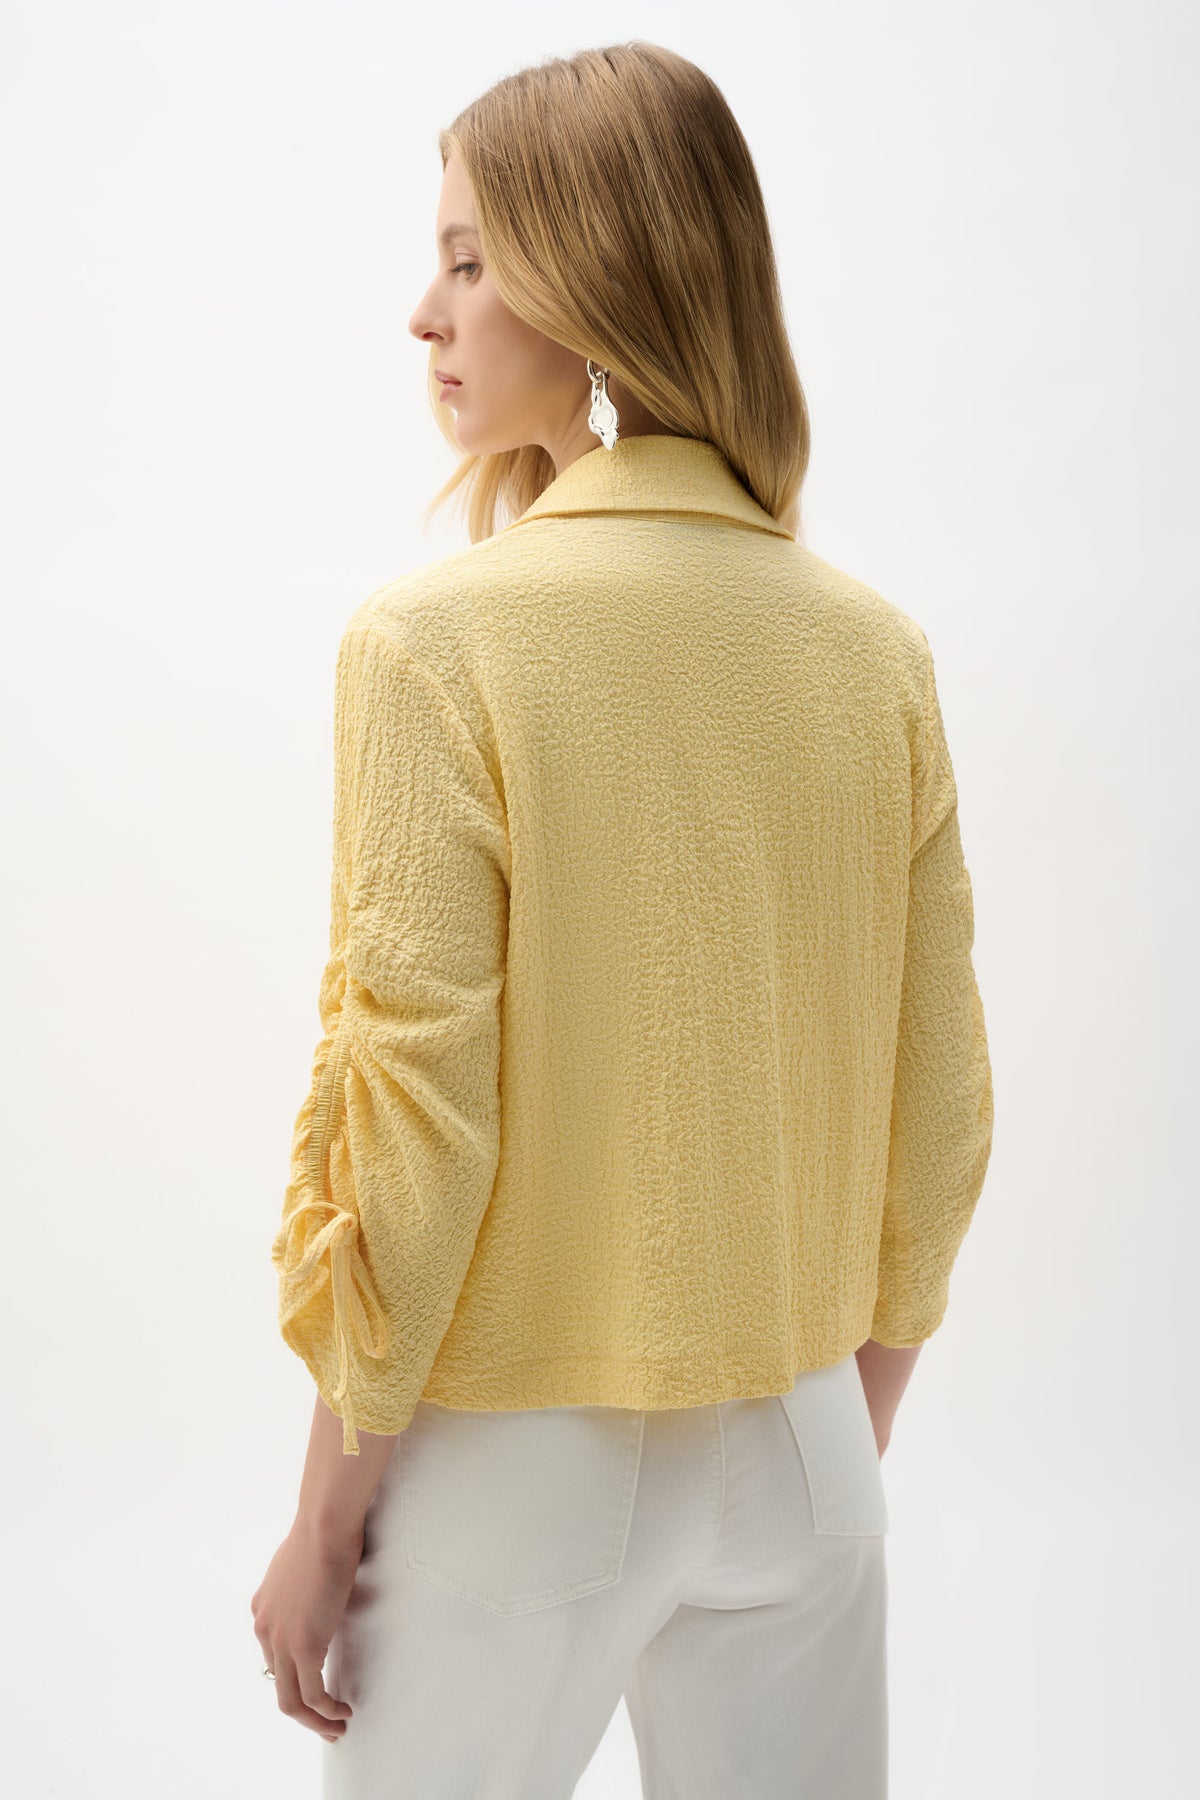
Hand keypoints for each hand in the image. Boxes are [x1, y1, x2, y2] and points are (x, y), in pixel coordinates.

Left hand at [251, 1519, 361, 1741]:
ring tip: (336, 1727)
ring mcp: (280, 1642)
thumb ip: (302, 1587)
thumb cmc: (322, 1533)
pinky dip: (327, 1710)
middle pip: (278, 1687)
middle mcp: (264, 1630)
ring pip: (292, 1701)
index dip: (296, 1677)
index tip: (316, 1686)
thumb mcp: (300, 1565)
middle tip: (324, 1723)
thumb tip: (319, 1589)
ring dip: (315, 1720)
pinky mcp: (304, 1648)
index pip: (273, 1658)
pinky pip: (314, 1695)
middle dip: (302, 1712)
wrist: (324, 1526)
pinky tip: (342, 1711)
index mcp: (263, 1610)